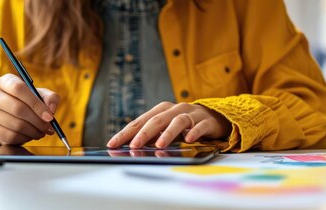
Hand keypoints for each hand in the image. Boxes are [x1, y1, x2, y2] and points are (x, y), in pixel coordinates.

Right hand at [0, 74, 59, 144]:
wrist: (10, 114)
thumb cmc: (28, 101)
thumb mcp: (40, 95)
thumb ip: (50, 98)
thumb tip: (51, 109)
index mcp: (5, 82)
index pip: (18, 88)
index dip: (36, 103)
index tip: (49, 116)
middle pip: (17, 108)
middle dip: (37, 120)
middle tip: (48, 127)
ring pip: (15, 124)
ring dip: (33, 131)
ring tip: (42, 131)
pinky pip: (10, 136)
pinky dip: (25, 138)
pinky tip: (31, 135)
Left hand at [106, 102, 230, 148]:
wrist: (212, 117)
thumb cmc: (183, 125)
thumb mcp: (165, 129)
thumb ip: (150, 136)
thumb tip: (131, 147)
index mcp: (161, 110)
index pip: (139, 121)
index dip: (125, 133)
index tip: (112, 143)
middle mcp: (174, 109)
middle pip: (157, 120)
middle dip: (143, 133)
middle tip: (134, 145)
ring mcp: (191, 114)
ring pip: (178, 121)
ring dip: (168, 133)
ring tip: (159, 145)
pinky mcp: (206, 121)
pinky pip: (200, 126)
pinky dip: (195, 132)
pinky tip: (189, 140)